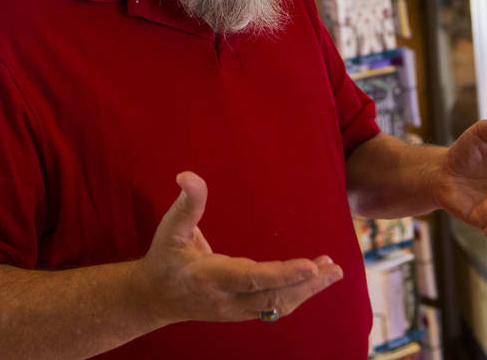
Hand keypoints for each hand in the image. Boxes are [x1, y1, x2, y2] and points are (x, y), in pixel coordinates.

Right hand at [135, 172, 342, 324]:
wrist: (154, 298)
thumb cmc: (165, 258)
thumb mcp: (171, 229)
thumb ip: (186, 204)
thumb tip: (187, 175)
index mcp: (209, 277)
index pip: (251, 278)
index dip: (281, 274)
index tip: (309, 266)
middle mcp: (226, 299)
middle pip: (272, 297)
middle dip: (304, 284)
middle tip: (331, 267)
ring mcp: (236, 310)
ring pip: (277, 306)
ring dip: (307, 290)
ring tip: (333, 271)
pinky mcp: (242, 312)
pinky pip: (274, 307)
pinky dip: (297, 294)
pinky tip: (315, 279)